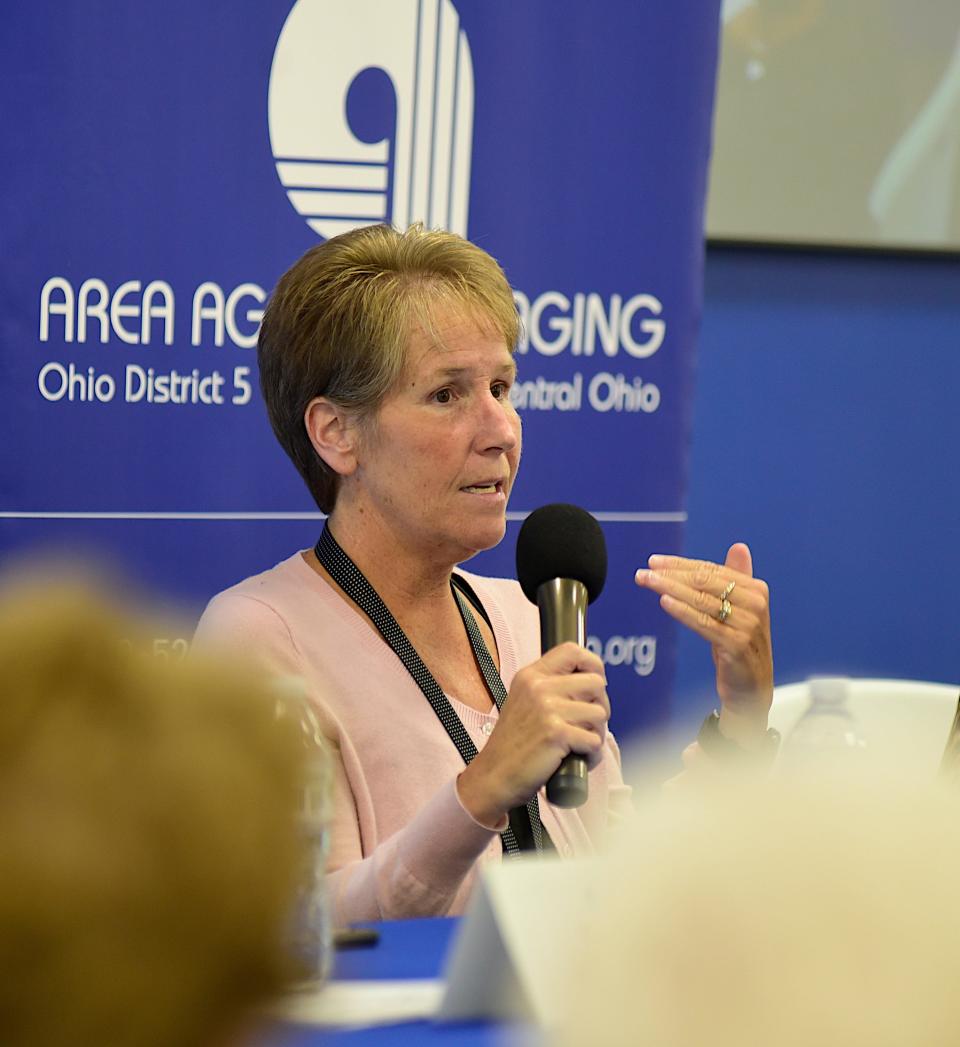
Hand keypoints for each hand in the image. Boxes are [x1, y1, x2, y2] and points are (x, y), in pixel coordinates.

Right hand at [457, 643, 608, 827]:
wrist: (493, 776)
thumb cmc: (512, 744)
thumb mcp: (523, 701)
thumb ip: (550, 687)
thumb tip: (592, 683)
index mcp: (531, 675)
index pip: (572, 650)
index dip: (593, 664)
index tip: (593, 685)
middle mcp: (539, 687)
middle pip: (596, 682)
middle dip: (600, 705)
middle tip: (587, 723)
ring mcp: (548, 709)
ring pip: (600, 714)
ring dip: (596, 733)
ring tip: (578, 743)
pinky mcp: (557, 733)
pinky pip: (595, 740)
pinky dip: (591, 754)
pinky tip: (576, 758)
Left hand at [635, 543, 772, 746]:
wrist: (751, 690)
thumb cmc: (739, 646)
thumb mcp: (738, 610)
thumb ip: (736, 579)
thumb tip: (739, 547)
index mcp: (756, 590)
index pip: (712, 570)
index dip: (682, 564)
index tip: (655, 561)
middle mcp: (756, 604)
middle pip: (705, 582)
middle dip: (671, 574)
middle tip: (645, 571)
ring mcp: (748, 625)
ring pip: (701, 601)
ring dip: (670, 588)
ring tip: (647, 582)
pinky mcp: (737, 645)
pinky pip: (704, 623)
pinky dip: (683, 611)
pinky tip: (664, 602)